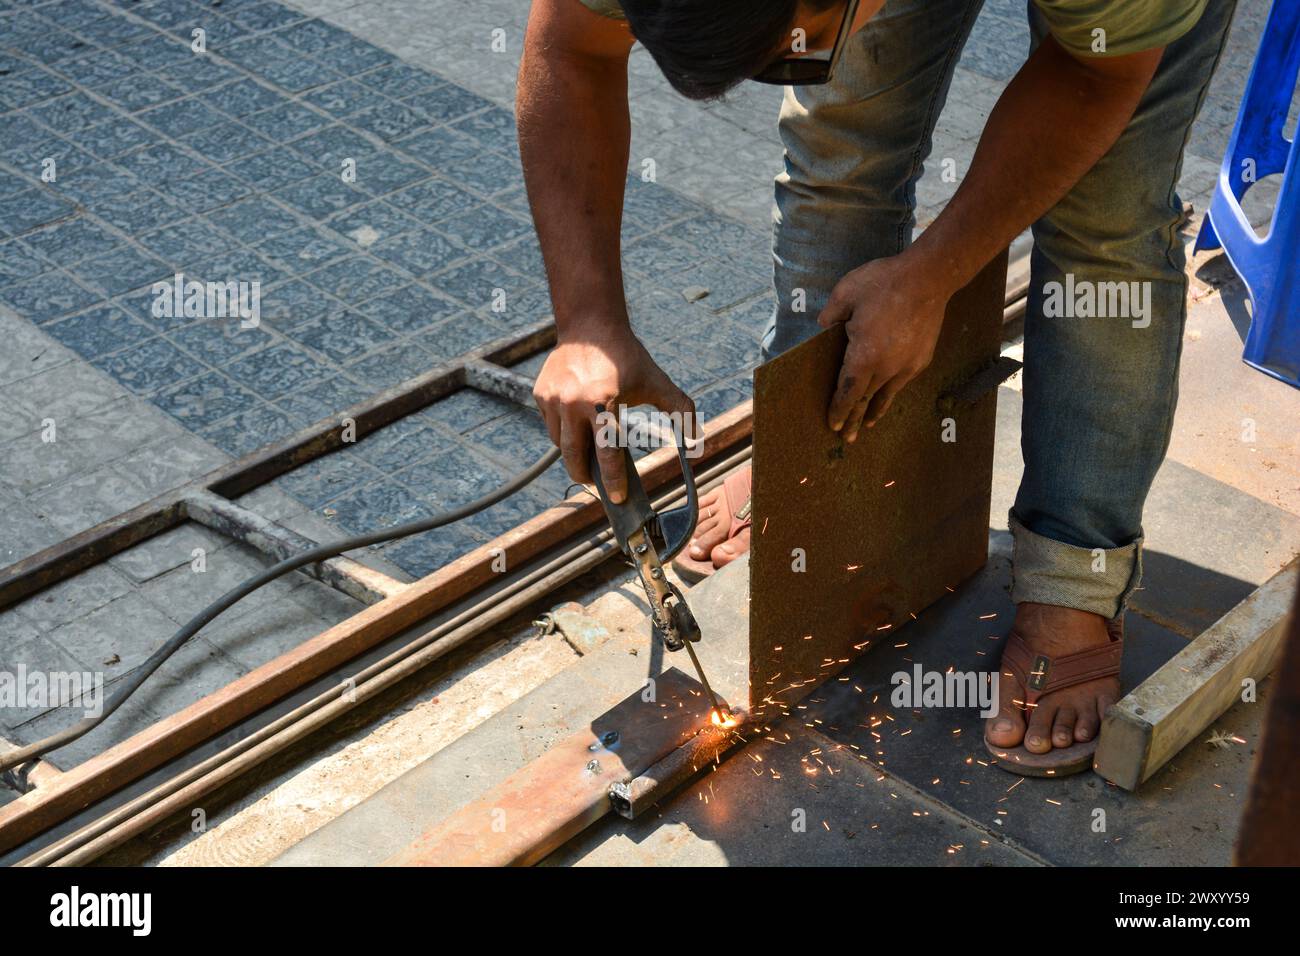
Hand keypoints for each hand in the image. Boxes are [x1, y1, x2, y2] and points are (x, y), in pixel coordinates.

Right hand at [533, 322, 694, 503]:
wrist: (590, 325)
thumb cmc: (626, 357)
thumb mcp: (657, 382)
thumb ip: (681, 412)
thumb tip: (697, 445)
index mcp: (602, 403)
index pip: (606, 454)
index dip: (612, 481)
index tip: (619, 498)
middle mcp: (573, 404)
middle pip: (574, 459)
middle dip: (586, 477)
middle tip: (597, 482)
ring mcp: (553, 400)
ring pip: (559, 444)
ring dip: (574, 454)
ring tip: (588, 455)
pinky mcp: (541, 395)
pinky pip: (551, 426)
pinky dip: (563, 432)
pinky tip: (577, 427)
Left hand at [816, 251, 951, 441]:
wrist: (928, 278)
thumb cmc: (884, 283)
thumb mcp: (845, 293)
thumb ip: (830, 315)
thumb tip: (822, 326)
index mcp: (863, 357)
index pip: (847, 392)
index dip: (839, 409)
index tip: (832, 423)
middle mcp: (885, 368)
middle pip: (865, 400)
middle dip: (853, 420)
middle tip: (846, 438)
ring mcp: (906, 366)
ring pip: (886, 395)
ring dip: (874, 412)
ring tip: (866, 426)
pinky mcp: (921, 359)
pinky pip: (901, 382)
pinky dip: (891, 393)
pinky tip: (888, 397)